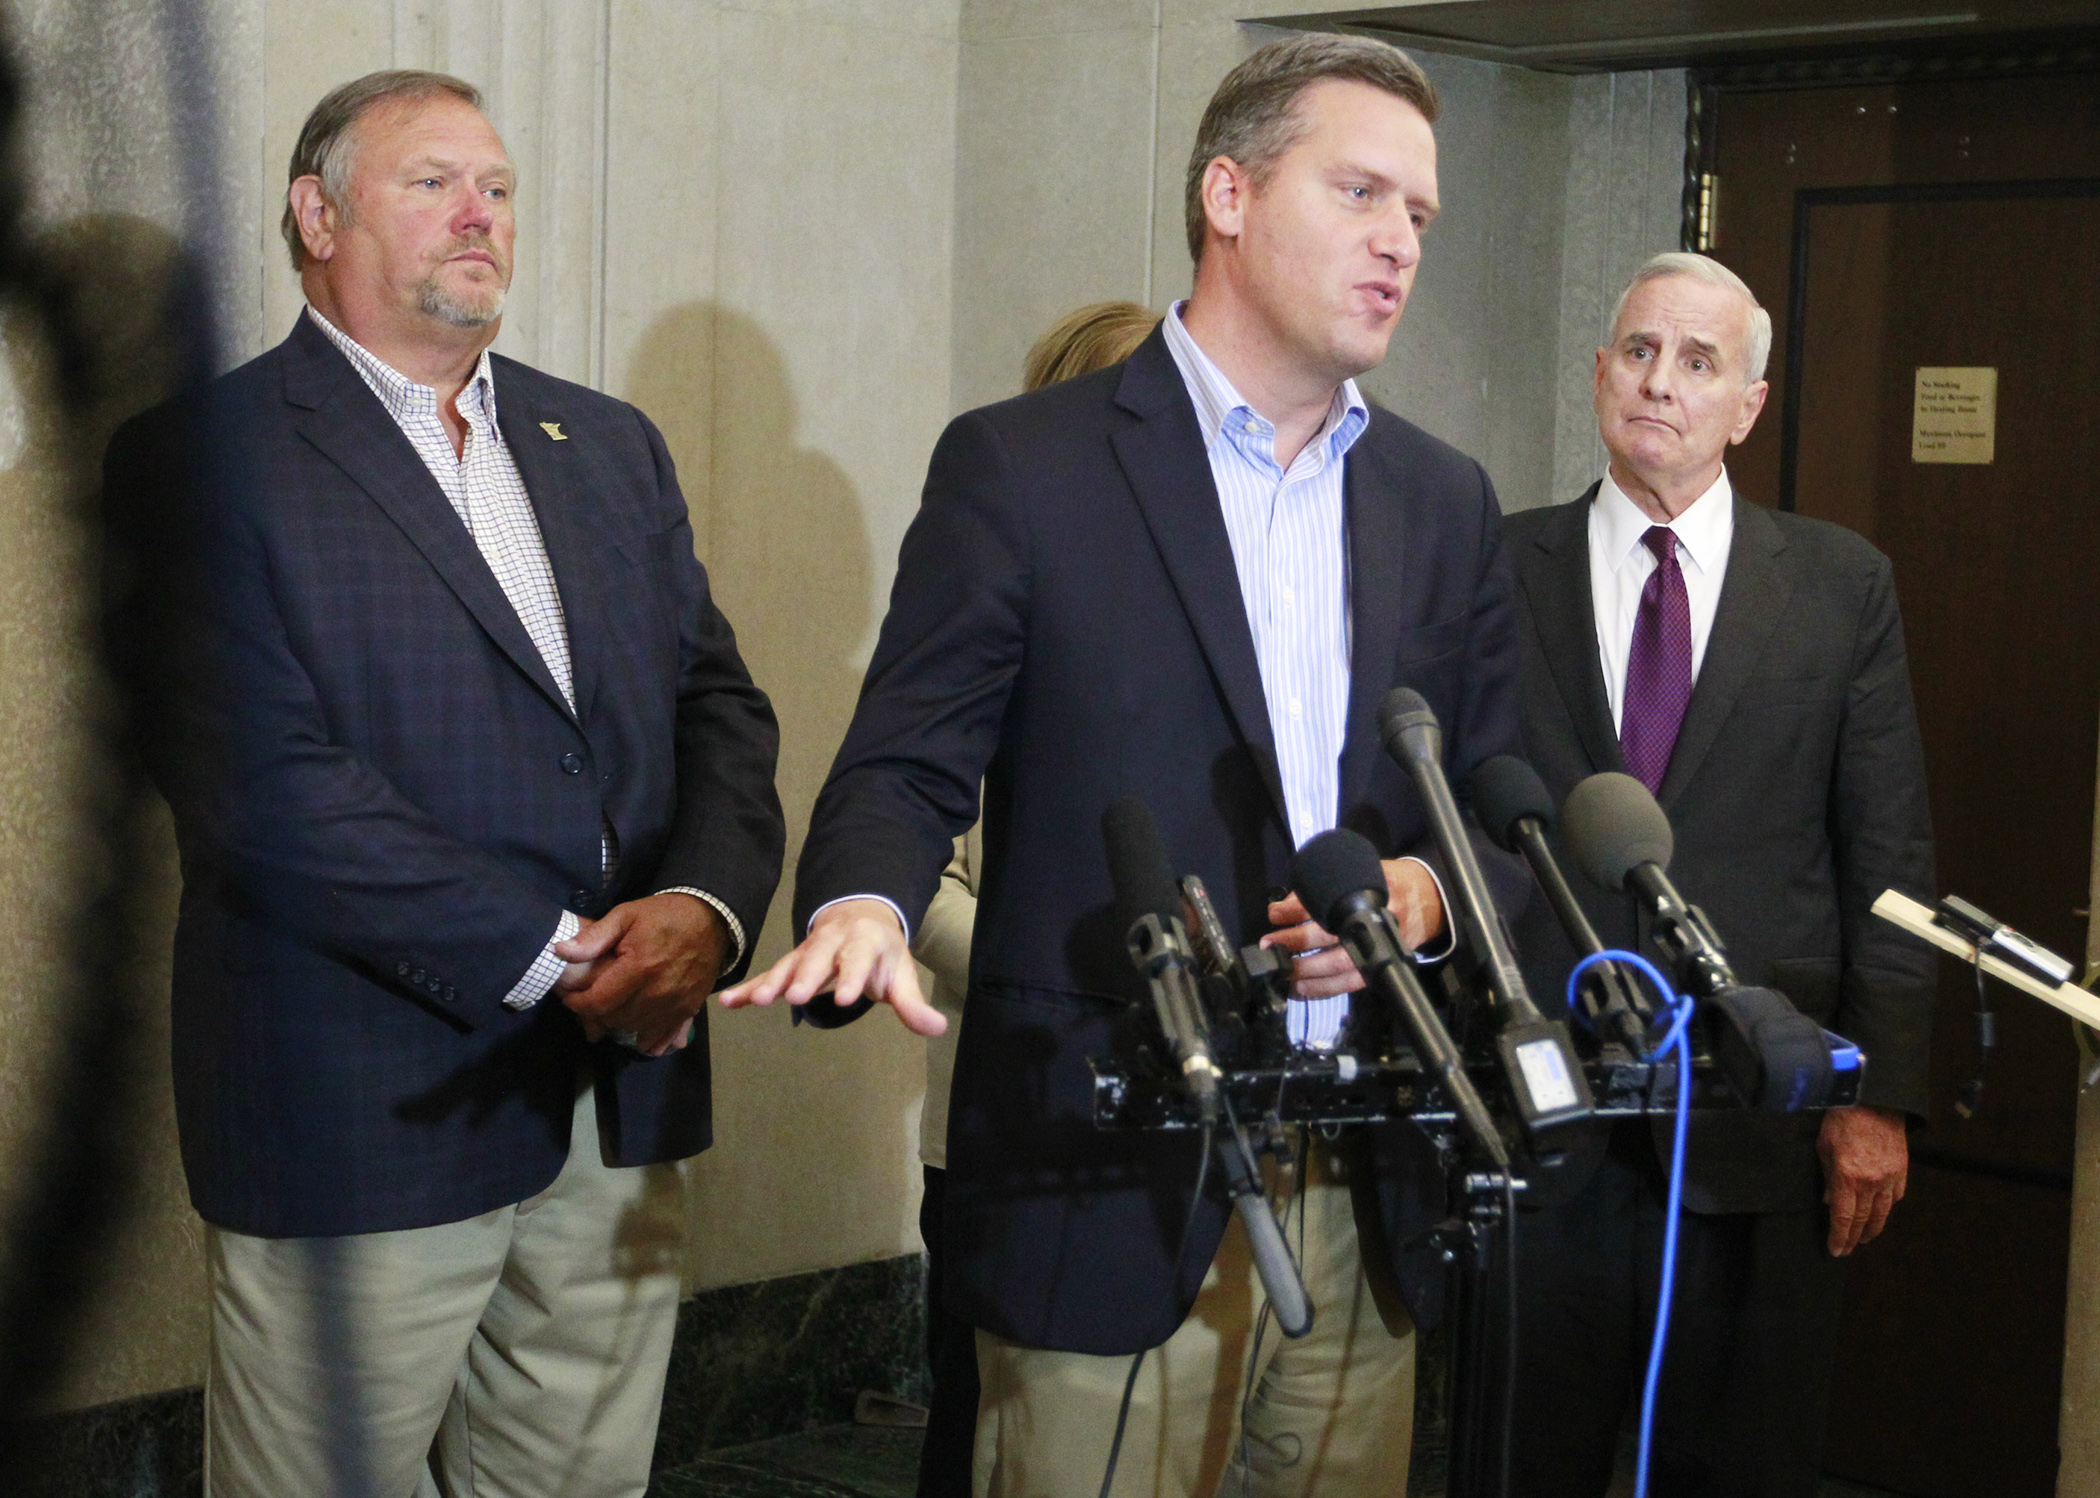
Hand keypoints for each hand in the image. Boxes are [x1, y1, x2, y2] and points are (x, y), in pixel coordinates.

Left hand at [554, 893, 727, 1056]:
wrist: (712, 918)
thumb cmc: (664, 915)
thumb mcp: (626, 915)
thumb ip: (594, 937)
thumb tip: (560, 952)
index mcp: (640, 968)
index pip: (599, 1002)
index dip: (578, 1004)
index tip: (570, 997)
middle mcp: (658, 992)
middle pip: (615, 1019)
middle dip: (596, 1014)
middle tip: (589, 1002)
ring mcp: (676, 1004)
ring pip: (636, 1029)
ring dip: (619, 1024)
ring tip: (611, 1011)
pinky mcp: (689, 1009)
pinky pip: (665, 1035)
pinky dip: (650, 1041)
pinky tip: (642, 1039)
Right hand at [716, 898, 946, 1036]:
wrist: (860, 915)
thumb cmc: (882, 953)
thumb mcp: (901, 974)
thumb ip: (912, 1004)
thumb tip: (937, 1029)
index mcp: (864, 942)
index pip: (859, 959)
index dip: (853, 977)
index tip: (847, 998)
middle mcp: (833, 942)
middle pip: (819, 958)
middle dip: (807, 976)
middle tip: (795, 997)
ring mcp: (808, 951)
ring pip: (789, 964)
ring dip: (773, 981)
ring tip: (759, 1001)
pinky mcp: (790, 963)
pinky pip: (767, 974)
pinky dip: (748, 988)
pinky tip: (728, 1003)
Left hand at [1261, 858, 1445, 998]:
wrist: (1430, 900)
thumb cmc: (1391, 883)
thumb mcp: (1363, 871)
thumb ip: (1328, 885)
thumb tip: (1288, 903)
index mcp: (1372, 893)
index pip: (1330, 901)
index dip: (1299, 908)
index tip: (1276, 911)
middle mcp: (1377, 922)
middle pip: (1333, 936)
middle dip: (1297, 941)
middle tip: (1271, 943)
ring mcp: (1380, 948)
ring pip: (1341, 966)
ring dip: (1306, 970)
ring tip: (1281, 969)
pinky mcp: (1380, 968)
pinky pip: (1350, 984)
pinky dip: (1323, 989)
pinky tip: (1301, 987)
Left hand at [1818, 1104, 1908, 1255]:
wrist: (1872, 1101)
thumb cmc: (1841, 1121)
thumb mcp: (1823, 1148)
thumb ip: (1827, 1177)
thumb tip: (1829, 1201)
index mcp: (1847, 1178)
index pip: (1843, 1218)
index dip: (1839, 1237)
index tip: (1836, 1250)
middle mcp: (1870, 1183)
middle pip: (1863, 1220)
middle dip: (1854, 1237)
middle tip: (1848, 1248)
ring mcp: (1889, 1178)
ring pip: (1882, 1213)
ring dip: (1873, 1228)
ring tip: (1864, 1237)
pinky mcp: (1901, 1171)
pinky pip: (1895, 1196)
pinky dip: (1887, 1207)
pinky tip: (1880, 1211)